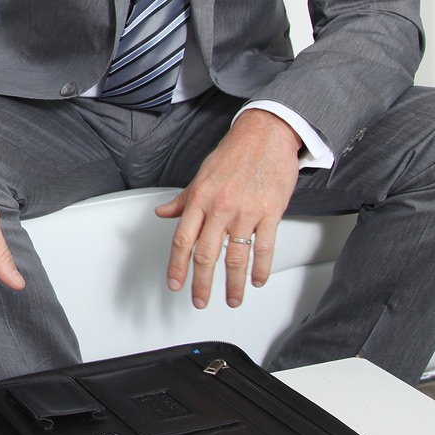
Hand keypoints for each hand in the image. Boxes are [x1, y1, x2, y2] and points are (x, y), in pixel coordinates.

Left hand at [155, 109, 300, 308]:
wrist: (266, 134)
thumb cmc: (234, 153)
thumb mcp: (201, 175)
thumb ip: (183, 199)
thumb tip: (163, 212)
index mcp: (200, 199)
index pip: (183, 240)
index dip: (177, 266)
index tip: (175, 284)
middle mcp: (220, 208)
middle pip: (207, 255)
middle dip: (202, 283)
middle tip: (200, 300)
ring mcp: (246, 212)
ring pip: (236, 257)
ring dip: (234, 284)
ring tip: (232, 299)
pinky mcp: (271, 212)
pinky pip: (264, 247)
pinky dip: (261, 268)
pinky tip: (257, 280)